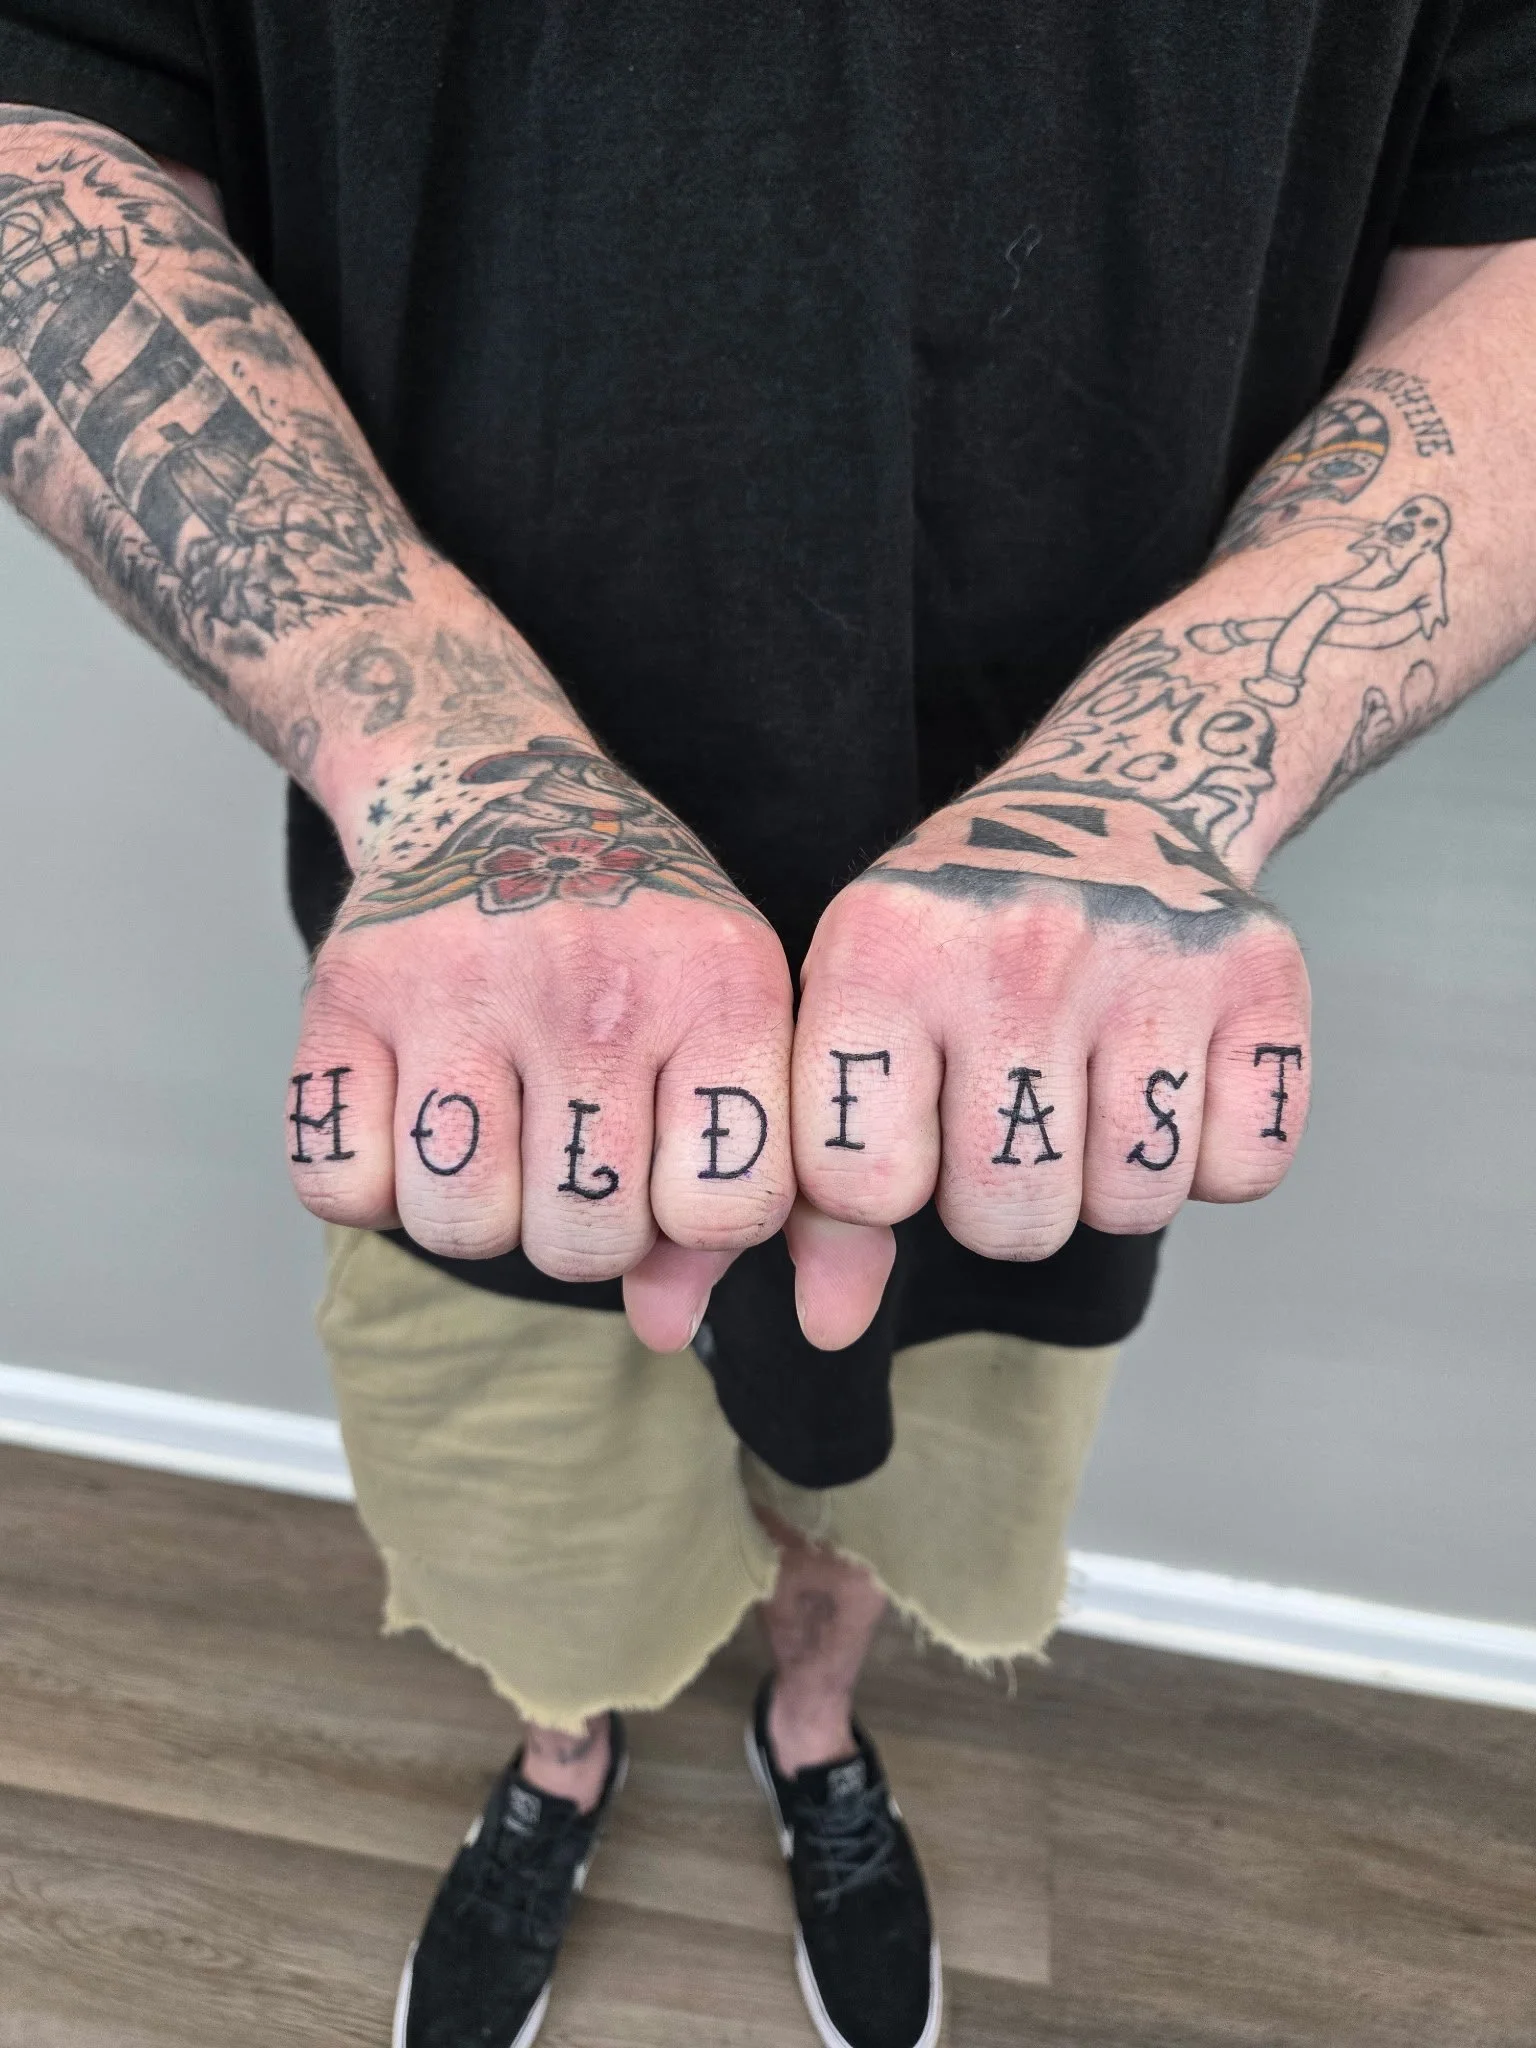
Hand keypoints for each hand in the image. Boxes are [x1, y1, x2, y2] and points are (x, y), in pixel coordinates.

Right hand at [286, 730, 794, 1349]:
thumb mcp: (736, 1022)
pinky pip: (340, 1183)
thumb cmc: (639, 935)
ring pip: (461, 1225)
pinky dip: (366, 1180)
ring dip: (475, 1212)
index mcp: (720, 990)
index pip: (727, 1211)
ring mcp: (463, 985)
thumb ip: (753, 1188)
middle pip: (587, 1240)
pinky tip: (407, 1117)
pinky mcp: (347, 993)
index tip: (674, 1172)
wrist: (499, 793)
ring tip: (495, 1139)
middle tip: (574, 1156)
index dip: (695, 1224)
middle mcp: (597, 985)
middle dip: (584, 1232)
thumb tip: (671, 1332)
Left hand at [790, 769, 1310, 1341]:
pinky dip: (1212, 1159)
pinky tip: (1172, 1080)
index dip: (884, 1187)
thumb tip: (828, 1333)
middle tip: (1008, 1119)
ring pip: (1132, 1207)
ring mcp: (1147, 957)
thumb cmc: (953, 947)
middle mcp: (1014, 948)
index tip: (904, 1127)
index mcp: (882, 952)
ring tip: (1088, 1095)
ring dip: (1108, 1184)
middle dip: (1001, 1205)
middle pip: (1009, 1219)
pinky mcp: (1259, 975)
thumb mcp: (855, 1025)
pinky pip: (1244, 1172)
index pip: (858, 1184)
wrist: (1107, 804)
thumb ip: (821, 1191)